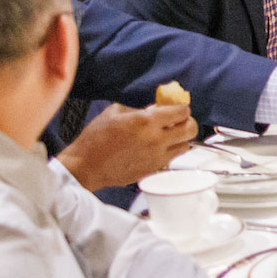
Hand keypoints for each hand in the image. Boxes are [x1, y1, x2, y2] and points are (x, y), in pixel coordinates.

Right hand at [58, 102, 197, 190]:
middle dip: (188, 122)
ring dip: (182, 138)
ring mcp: (156, 157)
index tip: (178, 107)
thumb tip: (156, 109)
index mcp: (146, 121)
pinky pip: (171, 158)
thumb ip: (139, 109)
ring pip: (185, 146)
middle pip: (191, 129)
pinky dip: (170, 151)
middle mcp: (156, 139)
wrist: (85, 167)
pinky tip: (158, 147)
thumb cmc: (95, 138)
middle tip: (180, 120)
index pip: (181, 112)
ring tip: (171, 134)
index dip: (182, 108)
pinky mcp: (152, 170)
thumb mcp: (115, 112)